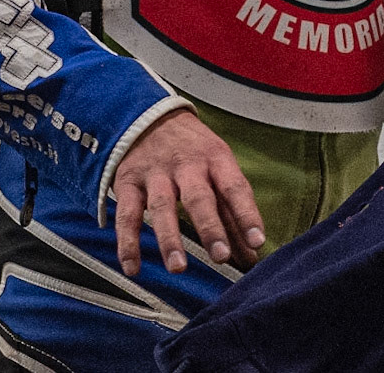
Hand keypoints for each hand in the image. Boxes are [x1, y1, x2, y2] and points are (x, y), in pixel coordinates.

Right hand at [111, 108, 265, 276]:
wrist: (148, 115)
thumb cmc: (193, 150)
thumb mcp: (218, 169)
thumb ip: (233, 214)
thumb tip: (252, 255)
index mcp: (216, 159)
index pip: (235, 187)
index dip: (247, 214)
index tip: (257, 242)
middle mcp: (186, 165)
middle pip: (199, 197)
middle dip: (211, 228)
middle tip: (221, 256)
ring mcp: (155, 174)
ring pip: (162, 207)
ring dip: (170, 239)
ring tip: (178, 267)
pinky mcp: (128, 183)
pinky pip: (126, 215)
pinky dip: (127, 242)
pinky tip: (132, 267)